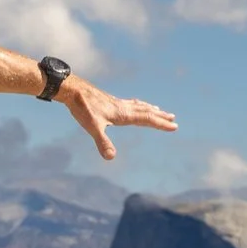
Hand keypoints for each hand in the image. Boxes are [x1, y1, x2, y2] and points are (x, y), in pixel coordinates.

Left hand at [59, 79, 178, 160]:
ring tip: (159, 110)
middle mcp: (123, 107)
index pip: (147, 119)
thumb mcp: (92, 127)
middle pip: (146, 112)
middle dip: (160, 117)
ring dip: (150, 109)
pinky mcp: (109, 101)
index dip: (161, 124)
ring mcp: (116, 103)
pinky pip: (129, 103)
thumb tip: (111, 157)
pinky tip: (134, 105)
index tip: (174, 127)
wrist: (71, 89)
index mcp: (123, 113)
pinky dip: (137, 105)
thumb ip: (102, 142)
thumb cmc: (82, 108)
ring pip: (138, 106)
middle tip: (173, 119)